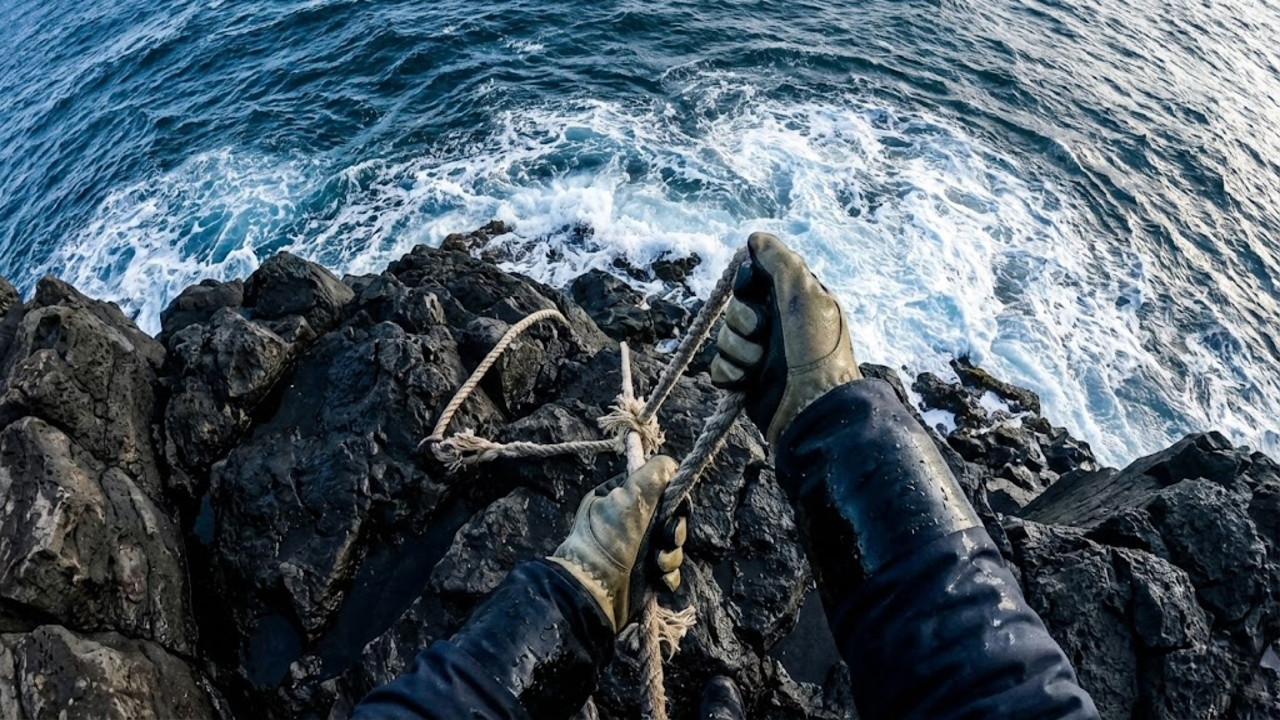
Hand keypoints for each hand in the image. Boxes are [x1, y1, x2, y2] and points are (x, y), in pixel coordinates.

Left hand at [549, 456, 688, 631]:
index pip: (659, 490)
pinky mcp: (646, 576)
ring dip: (671, 555)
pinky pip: (670, 572)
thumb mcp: (629, 495)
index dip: (673, 499)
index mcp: (622, 499)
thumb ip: (654, 474)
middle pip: (672, 519)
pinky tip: (658, 579)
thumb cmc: (608, 538)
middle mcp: (631, 523)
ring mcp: (639, 551)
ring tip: (657, 563)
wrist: (595, 588)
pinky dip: (668, 576)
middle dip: (674, 531)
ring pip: (674, 547)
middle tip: (667, 537)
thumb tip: (670, 463)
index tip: (675, 507)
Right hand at [710, 232, 860, 444]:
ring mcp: (761, 355)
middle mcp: (777, 326)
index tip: (755, 291)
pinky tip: (747, 380)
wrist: (811, 407)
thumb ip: (779, 260)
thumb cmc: (814, 348)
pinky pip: (719, 367)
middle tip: (762, 333)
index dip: (748, 286)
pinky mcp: (746, 382)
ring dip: (738, 349)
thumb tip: (753, 238)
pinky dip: (730, 373)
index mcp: (793, 302)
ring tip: (759, 363)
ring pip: (724, 338)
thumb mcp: (804, 293)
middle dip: (742, 320)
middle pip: (734, 308)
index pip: (753, 280)